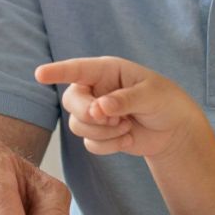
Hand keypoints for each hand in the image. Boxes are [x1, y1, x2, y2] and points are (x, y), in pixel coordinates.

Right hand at [34, 57, 210, 162]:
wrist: (174, 130)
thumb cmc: (166, 102)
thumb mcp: (151, 95)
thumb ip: (124, 100)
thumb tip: (99, 108)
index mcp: (107, 70)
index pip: (77, 69)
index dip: (57, 71)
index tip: (40, 74)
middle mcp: (95, 89)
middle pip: (71, 101)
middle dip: (87, 114)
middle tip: (110, 119)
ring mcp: (95, 113)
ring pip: (77, 125)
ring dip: (103, 132)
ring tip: (126, 126)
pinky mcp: (99, 134)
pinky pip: (90, 144)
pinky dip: (109, 145)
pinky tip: (128, 138)